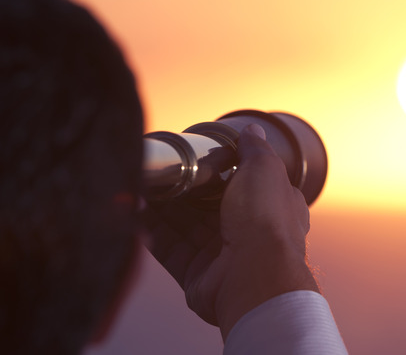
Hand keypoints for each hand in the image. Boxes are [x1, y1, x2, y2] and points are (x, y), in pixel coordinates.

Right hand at [141, 124, 319, 339]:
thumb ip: (253, 150)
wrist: (255, 275)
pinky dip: (152, 231)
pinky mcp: (197, 275)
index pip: (241, 184)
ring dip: (160, 207)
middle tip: (156, 171)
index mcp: (269, 206)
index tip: (191, 157)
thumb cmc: (265, 219)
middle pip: (207, 206)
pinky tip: (136, 211)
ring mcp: (222, 256)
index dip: (216, 170)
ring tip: (138, 185)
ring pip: (184, 226)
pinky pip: (170, 249)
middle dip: (181, 189)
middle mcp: (247, 231)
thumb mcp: (264, 169)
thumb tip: (251, 131)